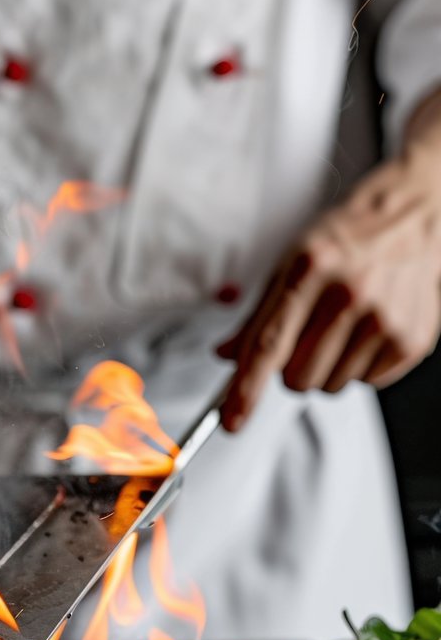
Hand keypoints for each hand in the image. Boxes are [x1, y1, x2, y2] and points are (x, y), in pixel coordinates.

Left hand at [217, 148, 440, 430]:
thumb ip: (258, 315)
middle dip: (291, 369)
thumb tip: (227, 355)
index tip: (233, 420)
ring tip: (341, 327)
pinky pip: (366, 384)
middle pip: (297, 378)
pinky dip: (359, 366)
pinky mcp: (411, 339)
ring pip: (330, 386)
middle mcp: (349, 293)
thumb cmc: (344, 240)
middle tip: (306, 336)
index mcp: (310, 269)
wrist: (407, 218)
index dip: (247, 389)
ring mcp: (384, 318)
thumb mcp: (290, 263)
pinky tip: (366, 330)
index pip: (269, 345)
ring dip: (327, 368)